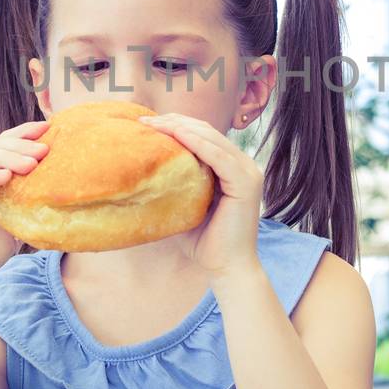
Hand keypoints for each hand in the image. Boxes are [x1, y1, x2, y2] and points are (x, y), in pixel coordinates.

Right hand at [0, 122, 48, 290]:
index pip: (4, 146)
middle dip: (20, 145)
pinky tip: (5, 177)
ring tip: (31, 165)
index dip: (24, 135)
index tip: (49, 130)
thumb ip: (26, 197)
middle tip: (44, 151)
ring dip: (7, 157)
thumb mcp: (14, 219)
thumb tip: (61, 180)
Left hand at [138, 113, 263, 279]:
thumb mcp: (186, 207)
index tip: (148, 123)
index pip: (203, 136)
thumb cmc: (204, 243)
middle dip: (175, 122)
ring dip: (181, 128)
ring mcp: (248, 172)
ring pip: (211, 139)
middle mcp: (243, 165)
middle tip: (145, 120)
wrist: (227, 269)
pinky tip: (175, 135)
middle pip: (207, 132)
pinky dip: (196, 143)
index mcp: (232, 168)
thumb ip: (176, 187)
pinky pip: (218, 156)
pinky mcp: (246, 183)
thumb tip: (141, 175)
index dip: (177, 126)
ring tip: (154, 124)